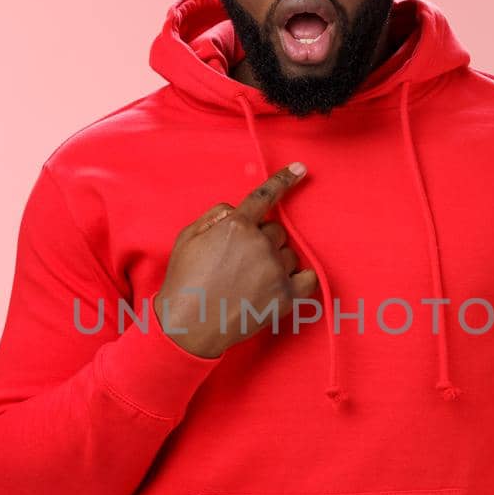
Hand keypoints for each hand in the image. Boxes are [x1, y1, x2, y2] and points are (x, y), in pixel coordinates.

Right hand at [154, 162, 318, 358]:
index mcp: (236, 225)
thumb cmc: (185, 281)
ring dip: (276, 261)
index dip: (284, 180)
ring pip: (289, 253)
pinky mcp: (285, 296)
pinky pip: (308, 278)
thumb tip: (235, 211)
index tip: (301, 169)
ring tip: (251, 281)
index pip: (264, 197)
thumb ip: (215, 216)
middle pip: (276, 231)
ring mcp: (275, 270)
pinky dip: (299, 279)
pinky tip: (284, 284)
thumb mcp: (187, 237)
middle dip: (262, 241)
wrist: (189, 325)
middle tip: (241, 262)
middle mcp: (260, 244)